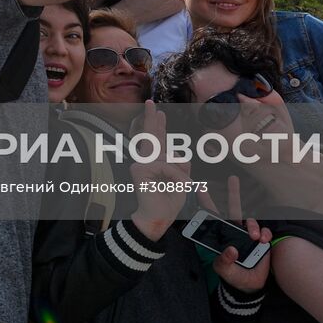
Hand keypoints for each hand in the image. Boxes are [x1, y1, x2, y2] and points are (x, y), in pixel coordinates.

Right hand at [129, 101, 190, 240]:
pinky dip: (176, 177)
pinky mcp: (139, 169)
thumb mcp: (182, 180)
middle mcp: (146, 160)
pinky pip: (166, 165)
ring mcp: (140, 163)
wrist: (158, 219)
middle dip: (152, 119)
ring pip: (170, 156)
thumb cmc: (169, 201)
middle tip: (151, 103)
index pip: (158, 140)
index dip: (157, 124)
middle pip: (152, 135)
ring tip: (180, 185)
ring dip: (181, 172)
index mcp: (156, 161)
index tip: (158, 110)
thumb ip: (180, 165)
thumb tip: (180, 155)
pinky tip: (175, 186)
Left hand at [206, 176, 271, 294]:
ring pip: (250, 220)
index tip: (200, 189)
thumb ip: (224, 262)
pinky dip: (265, 233)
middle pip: (233, 208)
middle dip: (233, 192)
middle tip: (233, 178)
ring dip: (253, 225)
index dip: (206, 203)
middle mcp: (235, 231)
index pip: (212, 217)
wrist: (251, 286)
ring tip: (254, 237)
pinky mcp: (261, 240)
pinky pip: (264, 231)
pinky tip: (264, 241)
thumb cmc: (233, 276)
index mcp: (221, 236)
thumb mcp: (224, 270)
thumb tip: (230, 250)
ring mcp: (249, 235)